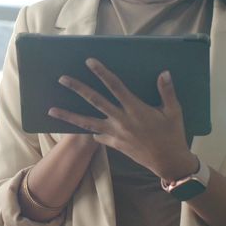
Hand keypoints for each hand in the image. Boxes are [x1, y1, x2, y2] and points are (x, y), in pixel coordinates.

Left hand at [47, 58, 196, 180]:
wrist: (169, 162)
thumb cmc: (173, 135)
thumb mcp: (174, 112)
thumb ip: (167, 91)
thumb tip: (164, 73)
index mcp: (136, 109)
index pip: (115, 86)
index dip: (102, 73)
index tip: (89, 62)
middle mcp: (122, 120)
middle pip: (95, 101)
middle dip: (78, 89)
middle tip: (62, 79)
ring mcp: (116, 133)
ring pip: (87, 123)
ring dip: (69, 116)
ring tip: (51, 110)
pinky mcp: (114, 144)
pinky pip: (97, 136)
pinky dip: (88, 131)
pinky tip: (79, 127)